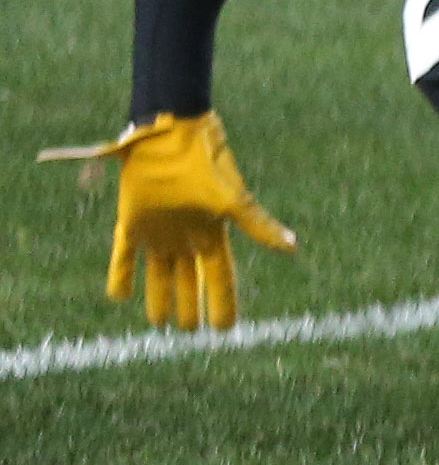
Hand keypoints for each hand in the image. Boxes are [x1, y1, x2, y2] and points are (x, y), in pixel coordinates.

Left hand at [37, 113, 298, 332]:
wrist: (170, 134)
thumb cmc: (206, 163)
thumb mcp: (231, 199)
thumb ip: (257, 225)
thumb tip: (292, 247)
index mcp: (212, 233)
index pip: (220, 276)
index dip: (224, 301)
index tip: (226, 329)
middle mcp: (186, 236)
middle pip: (189, 279)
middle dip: (191, 304)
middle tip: (189, 330)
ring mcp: (158, 230)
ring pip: (159, 273)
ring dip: (159, 297)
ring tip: (159, 322)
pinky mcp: (132, 220)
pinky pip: (124, 254)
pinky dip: (121, 275)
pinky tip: (119, 296)